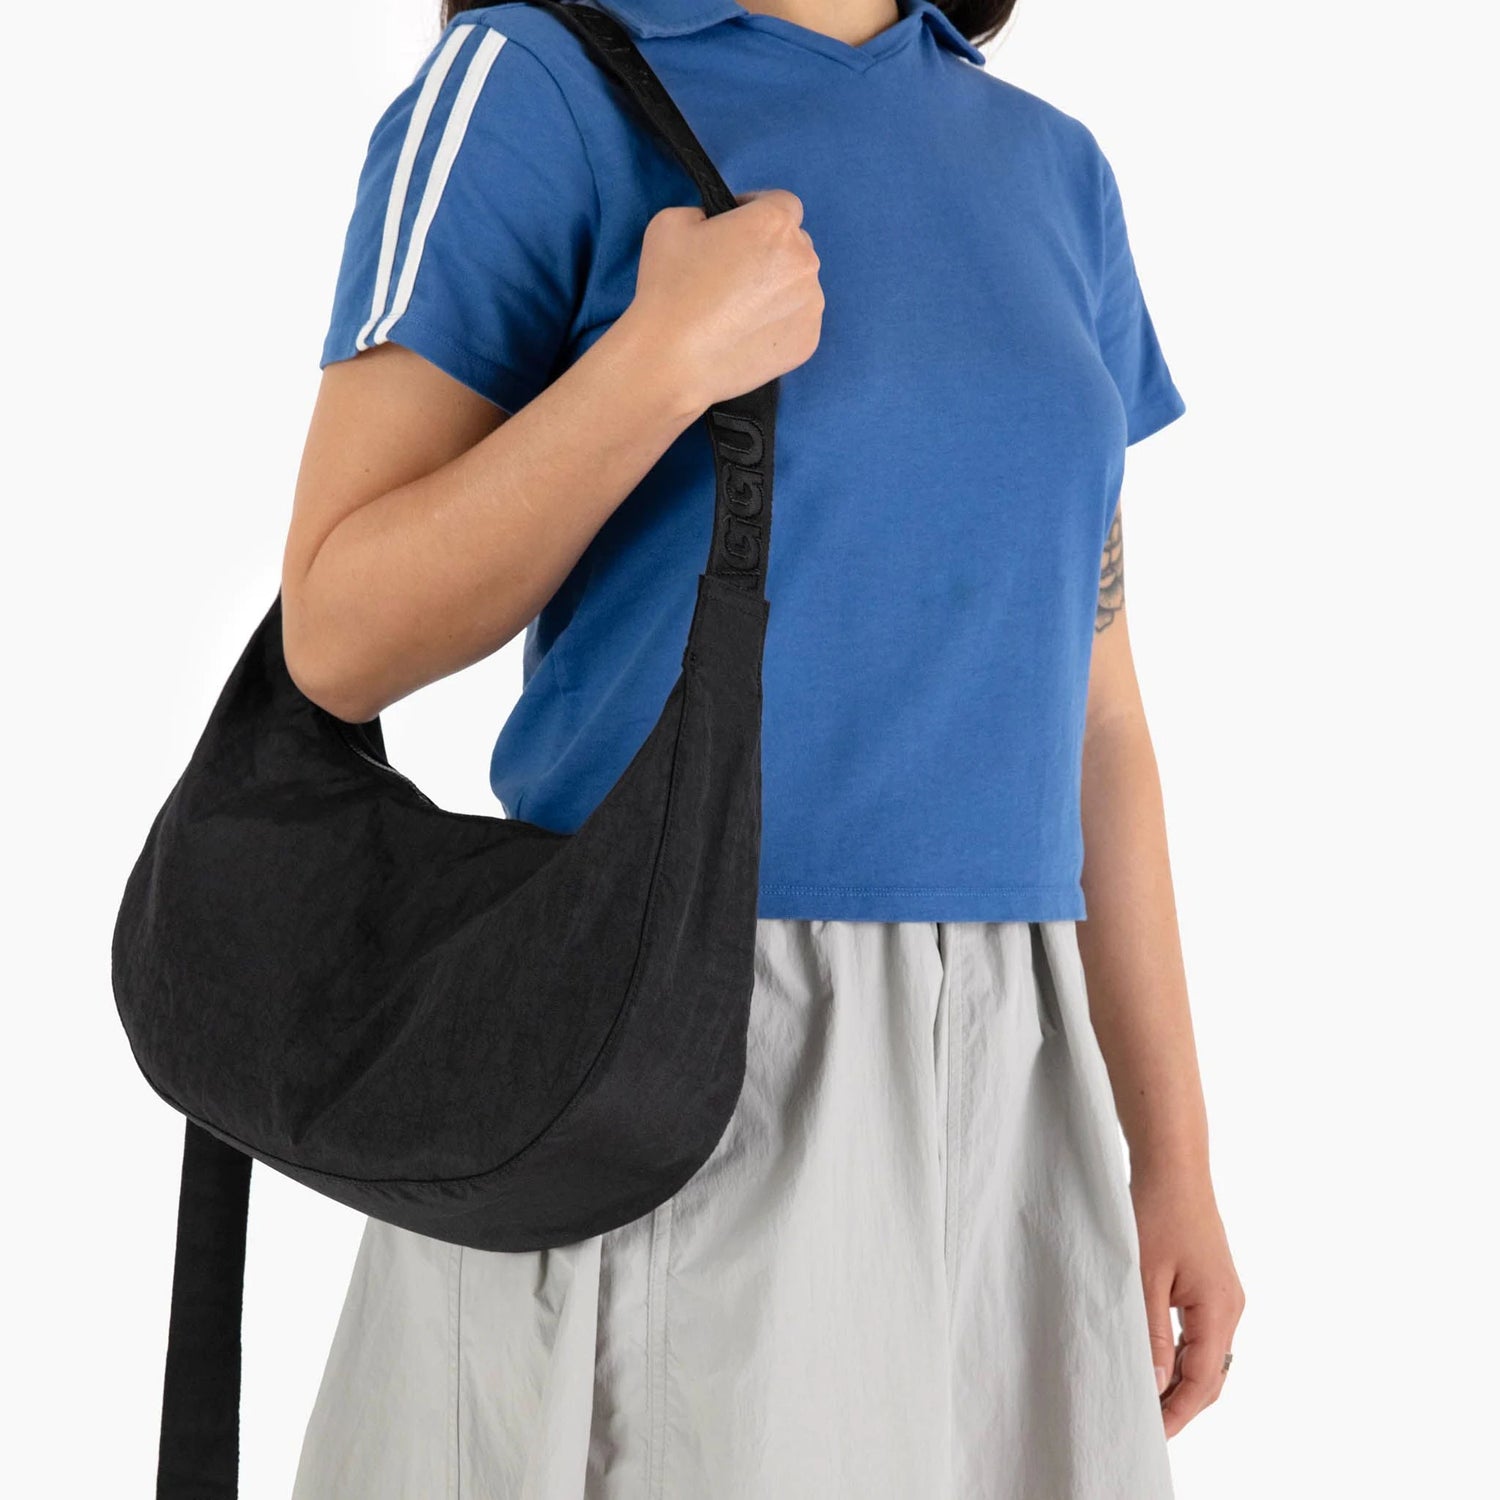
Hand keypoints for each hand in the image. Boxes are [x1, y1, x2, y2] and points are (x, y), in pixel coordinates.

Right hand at [623, 188, 824, 411]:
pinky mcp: (808, 341)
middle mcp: (803, 260)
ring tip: (739, 309)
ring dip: (777, 288)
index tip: (739, 228)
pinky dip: (779, 323)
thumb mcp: (672, 222)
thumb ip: (705, 212)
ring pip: (799, 285)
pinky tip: (747, 332)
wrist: (672, 360)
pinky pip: (798, 321)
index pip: (784, 204)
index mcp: (774, 223)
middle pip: (795, 245)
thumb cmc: (669, 289)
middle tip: (735, 273)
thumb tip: (717, 225)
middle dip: (771, 251)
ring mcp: (810, 304)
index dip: (759, 211)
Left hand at [1131, 1166, 1244, 1437]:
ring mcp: (1224, 1296)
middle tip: (1146, 1426)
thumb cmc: (1156, 1213)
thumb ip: (1150, 1334)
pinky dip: (1182, 1355)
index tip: (1152, 1436)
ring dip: (1180, 1380)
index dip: (1177, 1412)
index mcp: (1219, 1310)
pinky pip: (1202, 1334)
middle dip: (1181, 1404)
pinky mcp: (1212, 1285)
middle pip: (1211, 1375)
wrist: (1173, 1166)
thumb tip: (1154, 1386)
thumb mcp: (1145, 1277)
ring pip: (1206, 1356)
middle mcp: (1230, 1308)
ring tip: (1146, 1401)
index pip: (1202, 1381)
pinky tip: (1157, 1362)